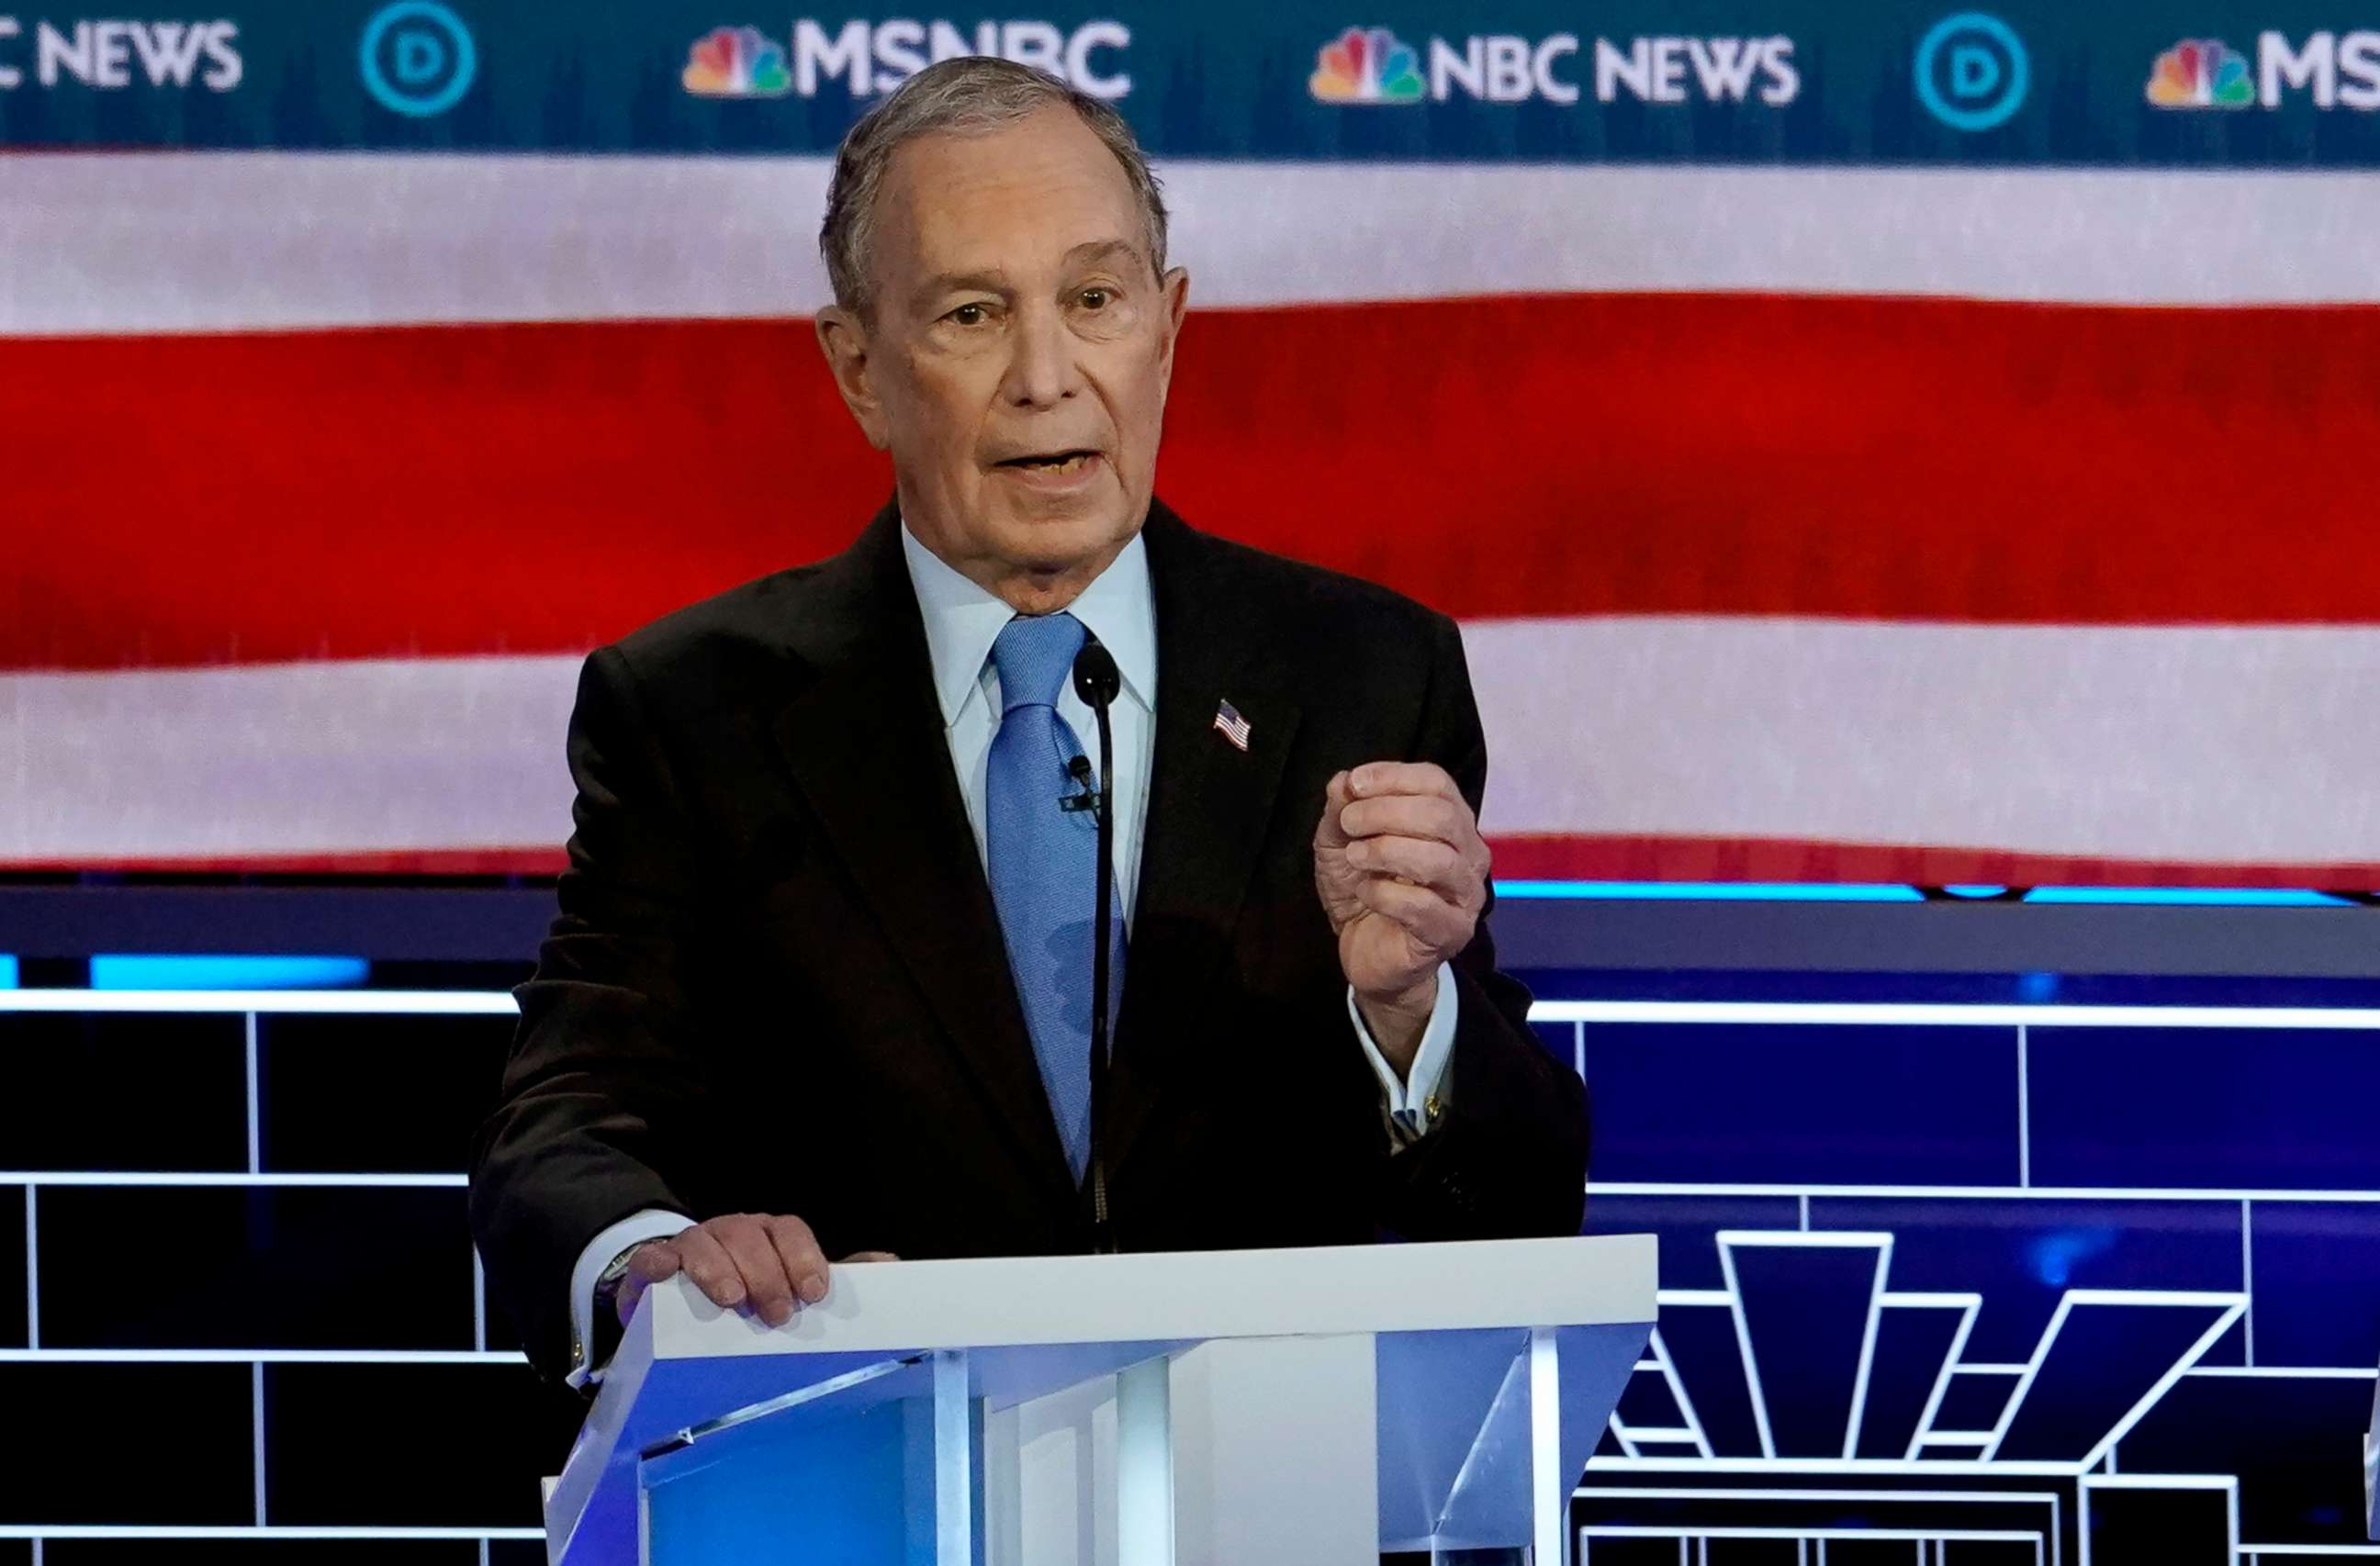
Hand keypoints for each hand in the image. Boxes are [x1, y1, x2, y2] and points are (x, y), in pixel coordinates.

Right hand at [614, 1212, 897, 1327]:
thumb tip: (889, 1264)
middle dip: (766, 1272)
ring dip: (718, 1268)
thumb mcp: (789, 1282)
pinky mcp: (654, 1265)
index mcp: (768, 1235)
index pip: (789, 1231)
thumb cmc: (746, 1288)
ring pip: (705, 1241)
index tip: (814, 1293)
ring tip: (730, 1300)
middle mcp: (732, 1232)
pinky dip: (657, 1266)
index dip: (803, 1258)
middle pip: (749, 1236)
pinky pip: (652, 1257)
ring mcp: (691, 1244)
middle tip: (776, 1313)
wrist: (680, 1292)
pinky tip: (664, 1281)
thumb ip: (834, 1275)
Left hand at [1313, 761, 1489, 1068]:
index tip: (1354, 784)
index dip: (1394, 776)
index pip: (1437, 782)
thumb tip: (1341, 781)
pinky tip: (1366, 893)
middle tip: (1349, 824)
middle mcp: (1468, 854)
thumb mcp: (1339, 845)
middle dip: (1386, 812)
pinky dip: (1385, 894)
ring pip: (1439, 859)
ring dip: (1387, 851)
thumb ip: (1340, 812)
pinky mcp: (1451, 932)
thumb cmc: (1365, 891)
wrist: (1368, 955)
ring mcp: (1465, 895)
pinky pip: (1424, 906)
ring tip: (1355, 858)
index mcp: (1449, 822)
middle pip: (1442, 816)